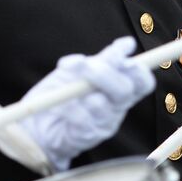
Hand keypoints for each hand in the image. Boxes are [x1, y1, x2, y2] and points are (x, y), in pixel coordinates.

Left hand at [21, 36, 155, 170]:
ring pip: (102, 105)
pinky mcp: (87, 137)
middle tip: (87, 66)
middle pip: (125, 91)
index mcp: (121, 88)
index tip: (122, 59)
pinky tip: (61, 106)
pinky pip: (81, 119)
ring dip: (82, 90)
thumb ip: (105, 58)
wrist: (38, 120)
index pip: (143, 82)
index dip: (138, 70)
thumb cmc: (64, 91)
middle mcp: (117, 107)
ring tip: (67, 86)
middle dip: (105, 74)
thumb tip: (127, 44)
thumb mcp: (83, 69)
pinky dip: (69, 108)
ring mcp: (104, 124)